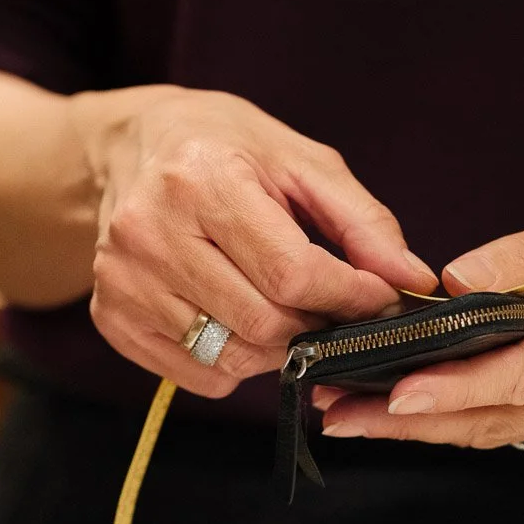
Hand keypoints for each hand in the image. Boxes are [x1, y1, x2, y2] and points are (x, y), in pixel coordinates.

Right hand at [72, 86, 436, 394]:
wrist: (129, 148)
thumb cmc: (224, 149)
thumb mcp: (300, 161)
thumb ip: (363, 221)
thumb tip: (412, 279)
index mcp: (201, 180)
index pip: (293, 272)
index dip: (351, 297)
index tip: (382, 298)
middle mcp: (149, 232)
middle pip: (264, 323)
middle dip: (318, 328)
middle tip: (336, 311)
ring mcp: (123, 280)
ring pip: (232, 356)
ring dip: (280, 350)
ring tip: (290, 314)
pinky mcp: (111, 317)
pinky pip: (198, 375)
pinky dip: (237, 364)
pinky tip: (241, 322)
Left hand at [313, 158, 523, 445]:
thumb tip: (452, 285)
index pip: (523, 377)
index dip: (455, 390)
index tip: (393, 396)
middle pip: (501, 418)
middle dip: (416, 423)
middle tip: (340, 416)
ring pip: (502, 427)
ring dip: (428, 426)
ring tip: (353, 416)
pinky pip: (515, 418)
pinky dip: (460, 414)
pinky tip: (407, 408)